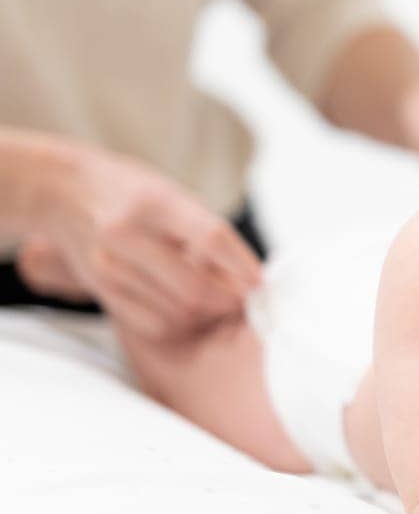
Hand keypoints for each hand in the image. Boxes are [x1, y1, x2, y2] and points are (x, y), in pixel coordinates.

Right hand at [36, 146, 260, 338]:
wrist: (62, 191)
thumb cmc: (132, 193)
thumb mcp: (171, 194)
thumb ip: (204, 231)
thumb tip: (248, 274)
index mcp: (156, 202)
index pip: (211, 239)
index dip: (242, 266)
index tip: (261, 283)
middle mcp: (127, 233)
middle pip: (194, 287)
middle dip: (228, 300)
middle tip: (243, 299)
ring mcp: (108, 264)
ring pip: (176, 311)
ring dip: (206, 313)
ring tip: (216, 300)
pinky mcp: (98, 288)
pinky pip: (151, 323)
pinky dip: (177, 323)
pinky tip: (183, 307)